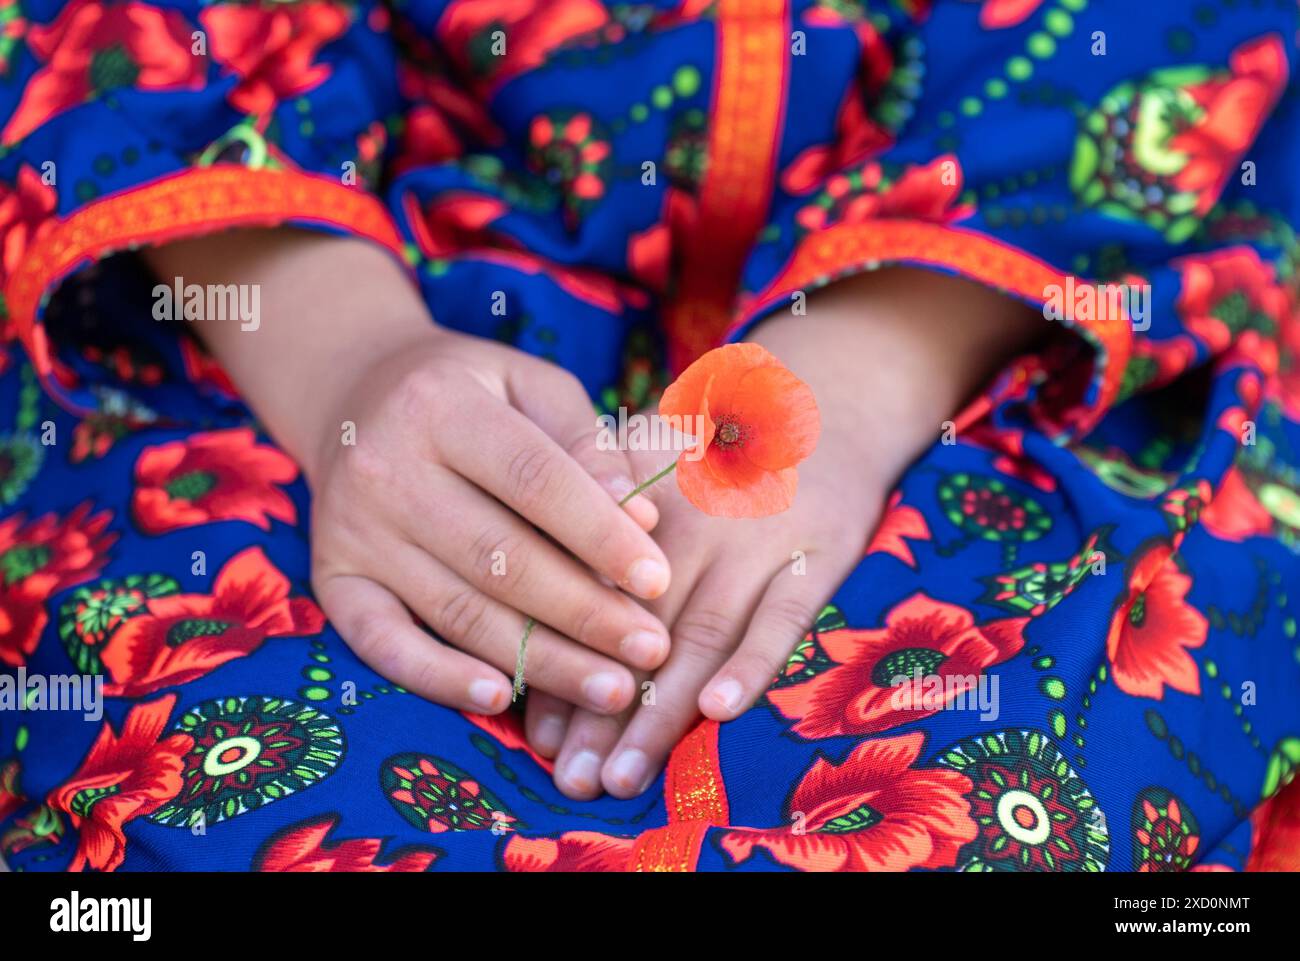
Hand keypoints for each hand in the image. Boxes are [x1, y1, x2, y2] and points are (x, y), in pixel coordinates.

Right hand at [144, 229, 675, 717]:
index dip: (600, 534)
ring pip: (458, 610)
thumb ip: (585, 442)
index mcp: (439, 406)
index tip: (659, 580)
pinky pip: (383, 644)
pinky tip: (500, 698)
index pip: (533, 480)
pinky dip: (438, 678)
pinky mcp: (333, 581)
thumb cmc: (470, 393)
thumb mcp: (529, 385)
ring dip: (541, 660)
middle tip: (651, 651)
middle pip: (500, 557)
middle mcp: (385, 470)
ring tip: (613, 690)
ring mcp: (352, 532)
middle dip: (585, 613)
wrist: (352, 397)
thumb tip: (641, 516)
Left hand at [525, 268, 1043, 797]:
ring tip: (622, 775)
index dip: (561, 661)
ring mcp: (755, 538)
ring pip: (699, 633)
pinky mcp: (817, 552)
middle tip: (570, 778)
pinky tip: (722, 708)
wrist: (820, 403)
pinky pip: (783, 614)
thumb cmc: (713, 449)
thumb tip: (535, 604)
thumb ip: (598, 524)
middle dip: (601, 710)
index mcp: (640, 505)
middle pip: (637, 627)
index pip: (589, 593)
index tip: (534, 730)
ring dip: (660, 711)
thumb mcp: (647, 459)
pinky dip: (754, 660)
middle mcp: (690, 524)